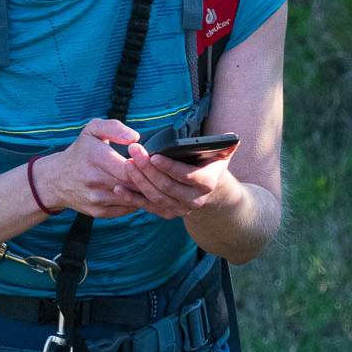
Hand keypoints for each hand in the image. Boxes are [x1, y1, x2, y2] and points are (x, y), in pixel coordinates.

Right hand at [38, 119, 147, 218]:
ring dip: (142, 192)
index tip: (147, 159)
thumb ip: (115, 128)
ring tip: (146, 181)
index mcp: (96, 157)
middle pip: (133, 184)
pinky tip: (134, 192)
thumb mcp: (93, 130)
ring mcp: (96, 198)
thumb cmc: (80, 151)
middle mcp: (94, 180)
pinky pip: (126, 209)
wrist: (56, 180)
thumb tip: (135, 138)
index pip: (130, 167)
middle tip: (152, 172)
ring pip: (132, 198)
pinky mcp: (98, 212)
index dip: (143, 164)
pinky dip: (134, 201)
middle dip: (146, 178)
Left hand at [118, 142, 241, 221]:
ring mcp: (180, 209)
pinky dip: (131, 198)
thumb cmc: (210, 167)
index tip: (153, 155)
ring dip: (139, 181)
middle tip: (134, 151)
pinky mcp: (167, 213)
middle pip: (167, 185)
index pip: (186, 176)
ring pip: (155, 196)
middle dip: (148, 168)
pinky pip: (147, 206)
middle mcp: (194, 200)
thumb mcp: (220, 156)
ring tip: (127, 164)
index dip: (169, 167)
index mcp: (206, 183)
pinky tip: (118, 188)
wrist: (210, 194)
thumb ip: (225, 146)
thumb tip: (233, 139)